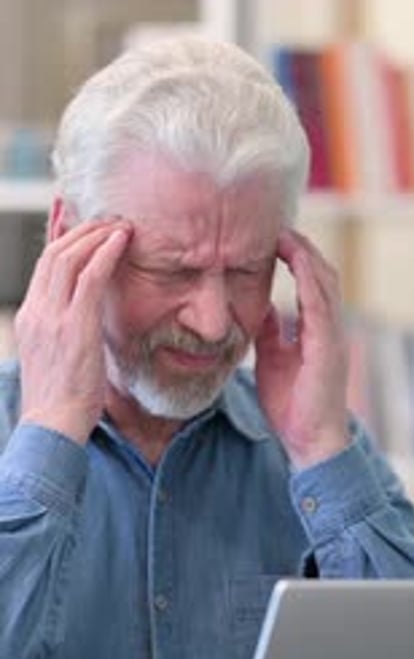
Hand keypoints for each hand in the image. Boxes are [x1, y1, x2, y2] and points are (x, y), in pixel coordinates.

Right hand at [15, 218, 131, 443]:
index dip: (61, 238)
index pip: (44, 266)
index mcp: (31, 317)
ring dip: (96, 235)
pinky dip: (106, 252)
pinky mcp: (74, 325)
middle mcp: (37, 310)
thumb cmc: (61, 400)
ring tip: (119, 224)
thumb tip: (87, 324)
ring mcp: (52, 316)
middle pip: (55, 253)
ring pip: (70, 257)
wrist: (53, 425)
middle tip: (106, 218)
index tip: (76, 220)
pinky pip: (90, 276)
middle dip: (81, 229)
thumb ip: (66, 334)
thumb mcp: (57, 359)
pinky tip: (123, 240)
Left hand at [255, 229, 349, 468]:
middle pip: (322, 274)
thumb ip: (272, 334)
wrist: (309, 441)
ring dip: (306, 255)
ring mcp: (332, 336)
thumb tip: (261, 309)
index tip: (277, 237)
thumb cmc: (293, 406)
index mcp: (318, 330)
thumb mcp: (273, 360)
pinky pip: (320, 303)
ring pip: (325, 282)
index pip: (312, 283)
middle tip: (279, 225)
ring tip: (285, 233)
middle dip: (303, 247)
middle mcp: (330, 327)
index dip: (299, 257)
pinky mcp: (328, 346)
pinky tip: (294, 259)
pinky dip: (308, 277)